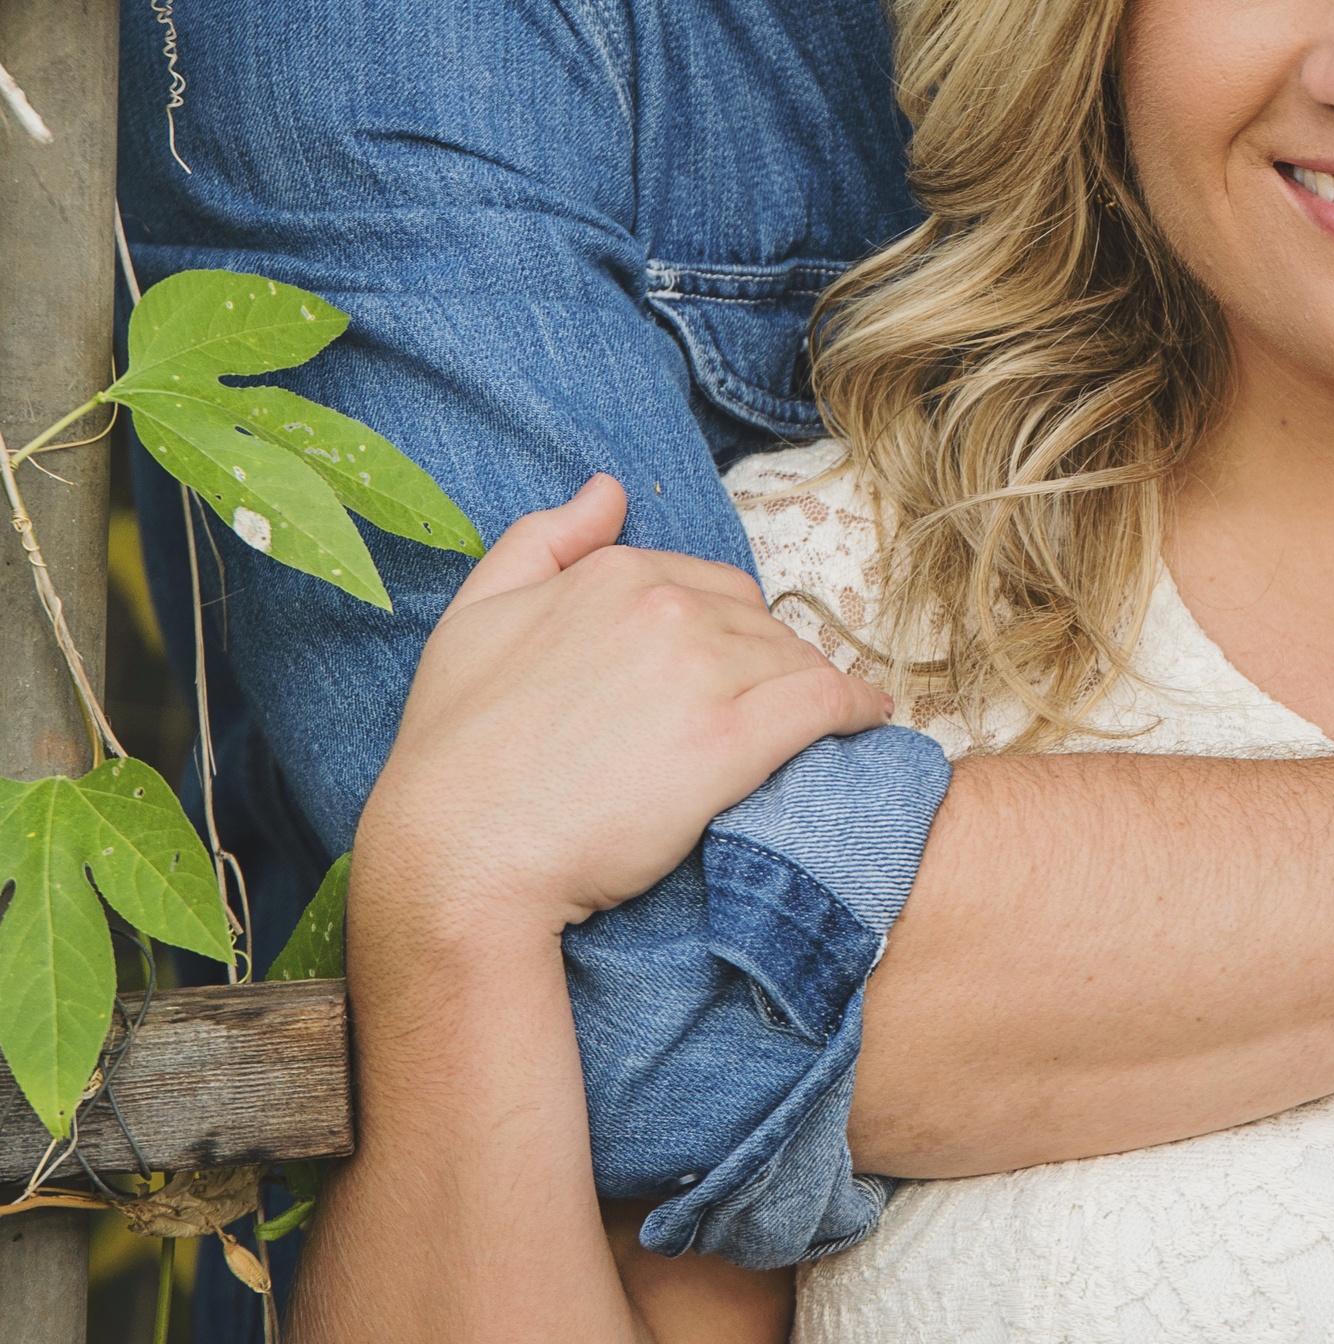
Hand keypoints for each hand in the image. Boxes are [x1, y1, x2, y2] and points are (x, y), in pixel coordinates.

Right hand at [355, 479, 890, 940]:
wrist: (457, 854)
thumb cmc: (453, 749)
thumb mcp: (475, 616)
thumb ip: (543, 540)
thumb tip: (608, 489)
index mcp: (613, 574)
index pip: (710, 584)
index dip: (722, 631)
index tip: (724, 673)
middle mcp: (666, 607)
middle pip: (758, 622)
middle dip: (764, 661)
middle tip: (758, 711)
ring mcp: (703, 671)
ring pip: (793, 660)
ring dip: (808, 688)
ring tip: (814, 725)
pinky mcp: (732, 743)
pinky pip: (824, 704)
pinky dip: (856, 708)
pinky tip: (869, 720)